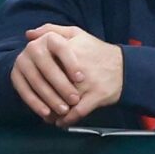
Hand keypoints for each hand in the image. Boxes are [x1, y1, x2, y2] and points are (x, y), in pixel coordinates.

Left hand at [11, 23, 125, 126]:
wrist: (125, 67)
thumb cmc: (97, 51)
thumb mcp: (76, 33)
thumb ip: (51, 30)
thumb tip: (29, 35)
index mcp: (68, 50)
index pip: (43, 66)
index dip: (36, 78)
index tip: (33, 84)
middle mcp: (77, 67)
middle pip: (51, 86)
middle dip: (43, 97)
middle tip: (39, 104)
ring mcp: (87, 84)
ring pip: (62, 101)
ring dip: (52, 111)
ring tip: (47, 115)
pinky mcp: (97, 97)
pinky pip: (77, 112)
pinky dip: (67, 120)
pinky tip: (61, 122)